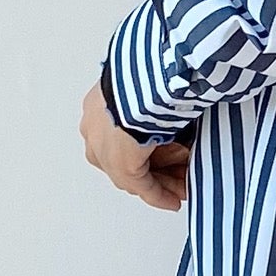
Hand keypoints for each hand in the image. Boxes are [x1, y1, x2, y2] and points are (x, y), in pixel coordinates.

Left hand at [83, 79, 190, 211]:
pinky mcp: (120, 165)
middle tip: (176, 177)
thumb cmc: (150, 73)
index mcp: (98, 105)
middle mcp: (95, 129)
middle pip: (125, 158)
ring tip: (181, 189)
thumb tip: (174, 108)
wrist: (149, 79)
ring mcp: (103, 149)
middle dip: (153, 169)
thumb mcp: (149, 86)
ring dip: (159, 183)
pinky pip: (142, 185)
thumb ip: (153, 103)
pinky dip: (158, 195)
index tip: (161, 154)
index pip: (117, 137)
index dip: (141, 149)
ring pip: (133, 173)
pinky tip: (172, 201)